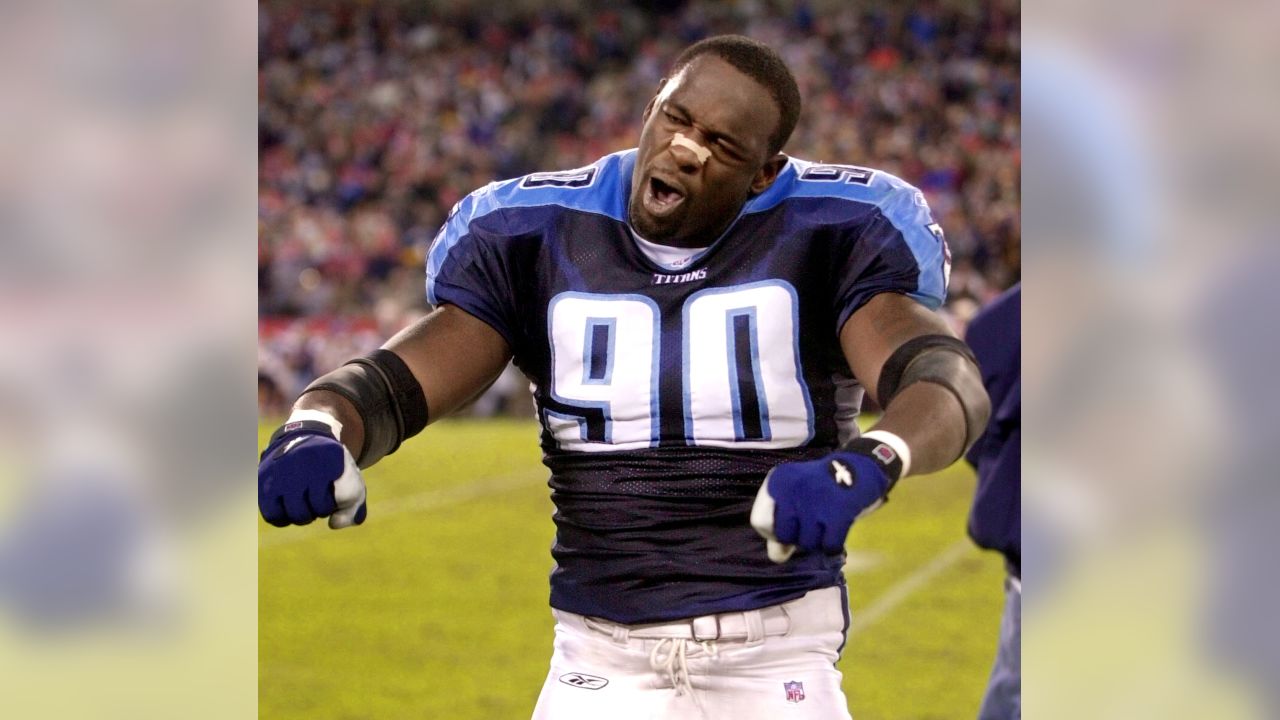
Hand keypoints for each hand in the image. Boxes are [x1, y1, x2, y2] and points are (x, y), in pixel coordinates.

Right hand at [258, 419, 366, 528]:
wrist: (303, 440)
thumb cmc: (331, 470)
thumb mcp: (352, 482)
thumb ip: (353, 510)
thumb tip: (332, 523)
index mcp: (332, 456)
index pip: (345, 495)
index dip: (344, 498)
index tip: (336, 484)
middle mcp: (304, 460)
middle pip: (320, 508)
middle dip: (323, 509)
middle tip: (319, 498)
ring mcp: (281, 469)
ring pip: (296, 514)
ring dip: (304, 515)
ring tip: (304, 502)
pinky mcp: (262, 479)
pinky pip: (273, 515)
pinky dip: (283, 518)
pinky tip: (288, 508)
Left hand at [750, 438, 903, 561]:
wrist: (860, 467)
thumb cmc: (822, 488)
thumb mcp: (796, 499)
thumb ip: (781, 526)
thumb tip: (777, 557)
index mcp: (777, 482)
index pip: (759, 522)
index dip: (775, 531)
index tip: (791, 522)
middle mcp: (792, 488)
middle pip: (784, 535)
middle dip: (798, 536)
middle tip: (812, 522)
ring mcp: (815, 500)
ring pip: (807, 543)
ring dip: (818, 540)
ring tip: (827, 522)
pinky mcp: (839, 512)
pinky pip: (829, 545)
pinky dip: (834, 544)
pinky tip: (838, 529)